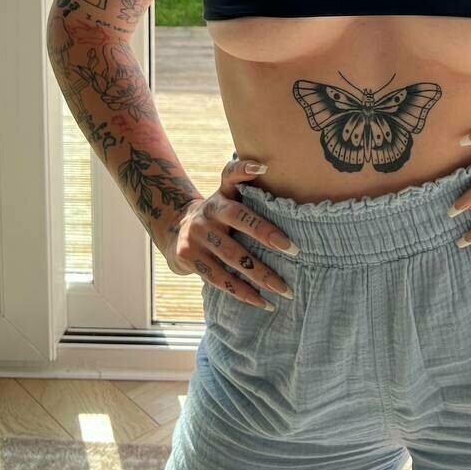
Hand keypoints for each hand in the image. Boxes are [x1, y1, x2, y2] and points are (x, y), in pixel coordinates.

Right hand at [162, 156, 297, 308]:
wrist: (176, 230)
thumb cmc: (216, 213)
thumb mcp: (225, 193)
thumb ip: (242, 179)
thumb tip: (266, 167)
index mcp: (220, 195)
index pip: (231, 177)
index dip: (245, 170)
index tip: (265, 168)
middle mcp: (207, 213)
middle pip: (239, 221)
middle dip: (267, 235)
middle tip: (294, 251)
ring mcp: (196, 237)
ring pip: (233, 258)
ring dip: (261, 276)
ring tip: (284, 289)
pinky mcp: (189, 259)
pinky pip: (220, 279)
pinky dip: (243, 293)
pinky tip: (263, 302)